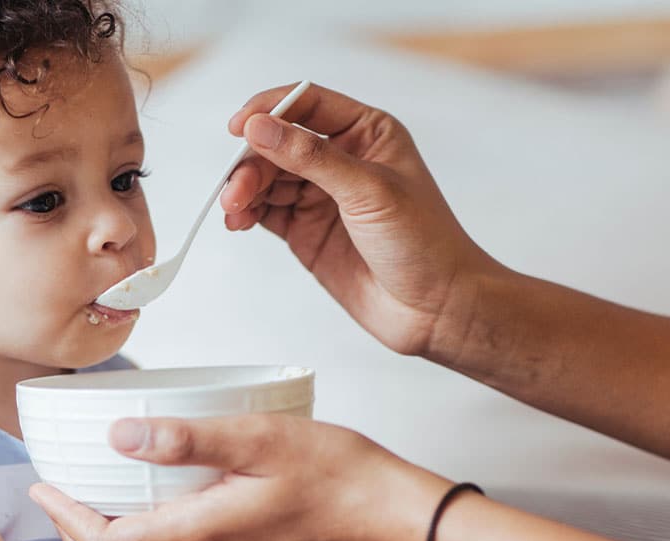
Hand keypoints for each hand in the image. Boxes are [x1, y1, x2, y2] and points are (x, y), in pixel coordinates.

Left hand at [29, 414, 451, 540]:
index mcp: (202, 534)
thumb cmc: (339, 476)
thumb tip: (119, 434)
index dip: (65, 519)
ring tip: (104, 510)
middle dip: (78, 539)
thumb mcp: (260, 438)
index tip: (44, 488)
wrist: (398, 523)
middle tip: (62, 502)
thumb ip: (186, 438)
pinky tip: (169, 523)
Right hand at [220, 82, 503, 357]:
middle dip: (253, 162)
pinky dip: (246, 212)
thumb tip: (260, 128)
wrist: (435, 309)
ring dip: (244, 189)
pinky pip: (266, 210)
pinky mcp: (306, 230)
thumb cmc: (424, 243)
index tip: (239, 128)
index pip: (307, 103)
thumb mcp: (369, 190)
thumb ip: (312, 157)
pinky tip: (238, 220)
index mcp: (367, 132)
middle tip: (236, 189)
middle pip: (279, 142)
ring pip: (267, 177)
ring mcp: (322, 195)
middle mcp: (342, 158)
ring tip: (234, 210)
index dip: (269, 110)